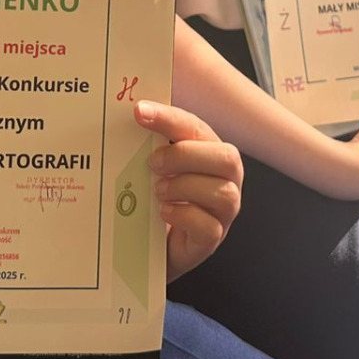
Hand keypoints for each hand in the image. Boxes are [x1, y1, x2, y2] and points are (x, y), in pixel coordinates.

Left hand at [136, 100, 241, 281]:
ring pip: (223, 192)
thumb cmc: (158, 198)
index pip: (197, 128)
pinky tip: (163, 211)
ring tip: (157, 190)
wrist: (153, 247)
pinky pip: (209, 227)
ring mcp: (222, 212)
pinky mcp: (211, 239)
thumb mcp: (156, 168)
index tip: (140, 111)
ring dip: (184, 186)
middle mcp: (225, 180)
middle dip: (186, 155)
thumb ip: (151, 143)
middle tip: (153, 163)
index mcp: (211, 153)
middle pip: (227, 158)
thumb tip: (131, 115)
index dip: (169, 118)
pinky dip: (184, 216)